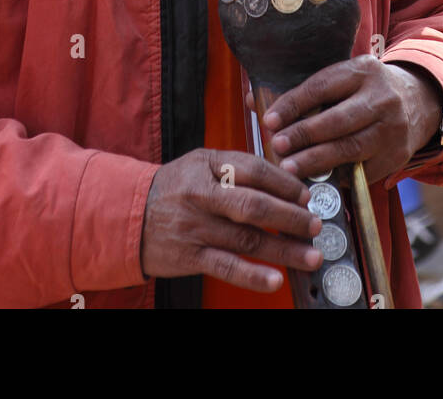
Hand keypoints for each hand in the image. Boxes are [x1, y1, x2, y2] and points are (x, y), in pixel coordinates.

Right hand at [140, 148, 323, 291]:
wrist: (128, 213)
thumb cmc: (174, 187)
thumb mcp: (200, 163)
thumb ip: (236, 167)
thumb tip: (283, 181)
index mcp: (207, 164)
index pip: (254, 169)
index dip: (284, 183)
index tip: (305, 195)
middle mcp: (202, 194)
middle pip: (254, 205)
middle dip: (290, 217)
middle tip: (315, 224)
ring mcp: (196, 227)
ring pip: (246, 239)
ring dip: (283, 249)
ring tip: (310, 255)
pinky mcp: (190, 256)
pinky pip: (227, 267)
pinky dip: (253, 276)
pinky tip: (276, 279)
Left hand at [252, 56, 442, 183]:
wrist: (418, 101)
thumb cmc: (365, 90)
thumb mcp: (343, 78)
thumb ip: (304, 92)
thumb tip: (254, 103)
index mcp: (362, 70)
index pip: (322, 87)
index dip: (293, 104)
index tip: (269, 120)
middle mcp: (381, 97)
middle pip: (338, 120)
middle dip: (304, 135)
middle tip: (277, 146)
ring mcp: (392, 128)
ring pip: (350, 148)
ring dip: (316, 160)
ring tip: (289, 169)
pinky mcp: (397, 155)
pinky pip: (363, 170)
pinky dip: (338, 176)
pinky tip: (317, 181)